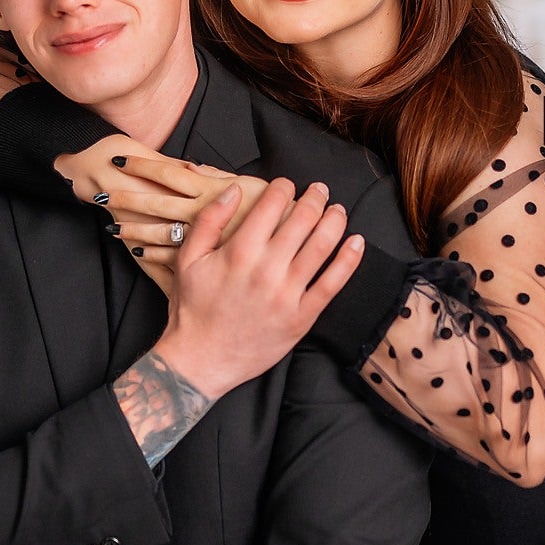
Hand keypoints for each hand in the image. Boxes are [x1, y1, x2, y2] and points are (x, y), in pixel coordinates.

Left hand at [107, 155, 268, 251]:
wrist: (296, 247)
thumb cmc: (276, 211)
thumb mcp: (249, 186)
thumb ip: (216, 176)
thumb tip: (189, 165)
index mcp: (209, 190)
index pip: (167, 173)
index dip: (142, 166)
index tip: (119, 159)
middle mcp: (200, 214)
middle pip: (154, 203)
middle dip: (125, 198)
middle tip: (98, 193)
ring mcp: (201, 241)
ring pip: (158, 234)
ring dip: (134, 230)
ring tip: (112, 229)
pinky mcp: (206, 262)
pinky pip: (172, 260)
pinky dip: (153, 259)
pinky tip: (138, 257)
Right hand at [150, 178, 364, 400]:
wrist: (200, 360)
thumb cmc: (192, 310)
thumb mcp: (188, 259)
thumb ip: (210, 220)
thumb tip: (234, 190)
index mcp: (239, 251)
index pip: (271, 205)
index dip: (283, 188)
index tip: (287, 184)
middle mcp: (267, 269)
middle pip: (302, 221)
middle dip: (314, 198)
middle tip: (320, 190)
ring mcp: (287, 294)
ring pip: (321, 247)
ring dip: (334, 222)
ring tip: (338, 210)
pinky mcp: (301, 317)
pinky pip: (332, 284)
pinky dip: (348, 261)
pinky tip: (356, 243)